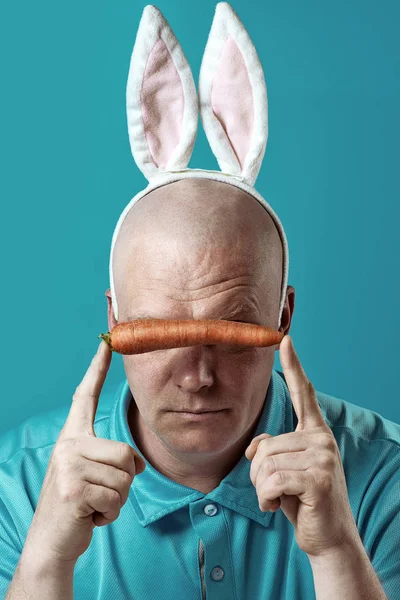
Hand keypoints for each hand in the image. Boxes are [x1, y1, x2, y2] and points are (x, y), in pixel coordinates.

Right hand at [24, 340, 145, 564]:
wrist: (51, 543)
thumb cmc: (77, 506)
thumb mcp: (90, 474)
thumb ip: (109, 459)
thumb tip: (138, 464)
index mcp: (71, 437)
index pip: (86, 395)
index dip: (97, 368)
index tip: (107, 343)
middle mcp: (67, 445)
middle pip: (126, 453)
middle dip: (123, 482)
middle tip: (98, 496)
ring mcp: (68, 466)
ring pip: (125, 478)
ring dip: (117, 500)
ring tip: (93, 506)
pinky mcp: (74, 490)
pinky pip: (117, 499)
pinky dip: (110, 515)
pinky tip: (89, 517)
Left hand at [245, 335, 358, 557]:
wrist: (327, 538)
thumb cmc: (302, 501)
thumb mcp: (283, 470)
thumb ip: (271, 450)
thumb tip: (256, 448)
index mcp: (315, 433)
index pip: (302, 394)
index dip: (293, 366)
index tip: (284, 340)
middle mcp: (321, 439)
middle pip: (264, 445)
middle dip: (259, 474)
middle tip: (277, 490)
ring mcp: (322, 456)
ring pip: (264, 464)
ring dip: (262, 488)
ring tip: (281, 498)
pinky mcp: (317, 477)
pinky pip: (270, 481)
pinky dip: (266, 499)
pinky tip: (280, 507)